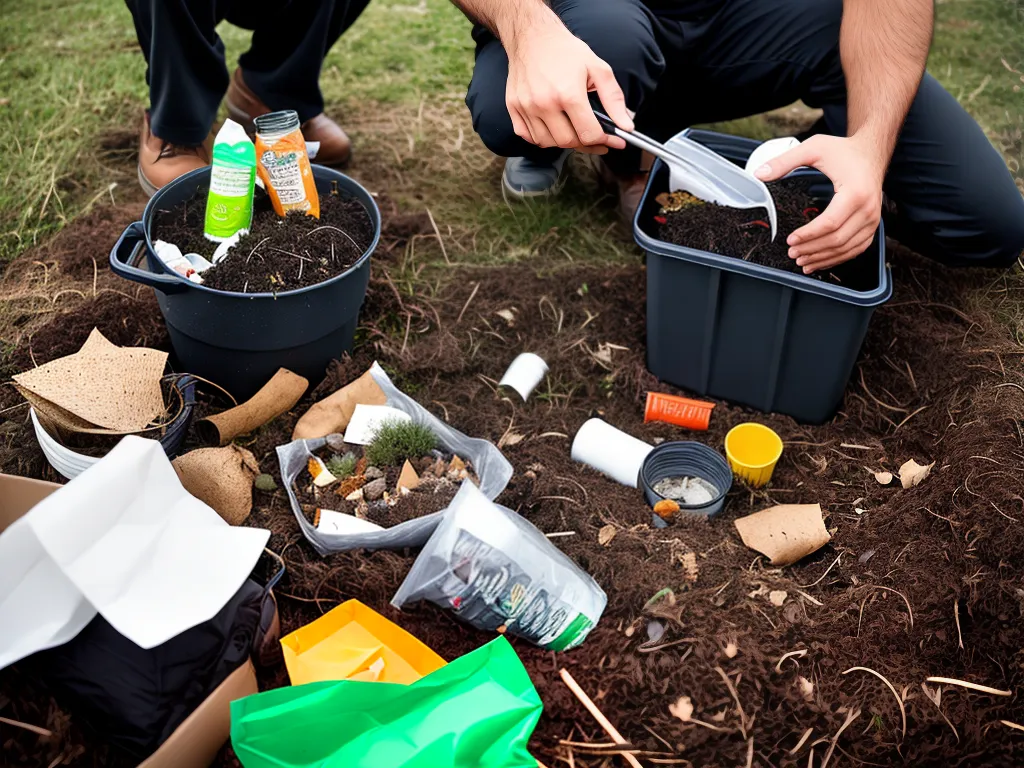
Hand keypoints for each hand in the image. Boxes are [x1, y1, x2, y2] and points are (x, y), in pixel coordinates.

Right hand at [505, 16, 631, 153]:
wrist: (533, 36)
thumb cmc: (566, 51)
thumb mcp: (598, 69)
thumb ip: (614, 100)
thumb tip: (626, 126)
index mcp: (568, 94)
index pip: (588, 134)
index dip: (604, 140)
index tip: (612, 140)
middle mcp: (544, 103)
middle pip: (567, 142)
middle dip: (584, 141)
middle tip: (593, 134)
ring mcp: (526, 107)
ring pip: (547, 143)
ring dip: (562, 140)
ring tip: (572, 127)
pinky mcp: (513, 107)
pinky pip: (528, 136)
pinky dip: (541, 137)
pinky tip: (551, 126)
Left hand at [754, 134, 884, 273]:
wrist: (871, 152)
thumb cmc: (844, 151)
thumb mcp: (813, 148)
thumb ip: (785, 161)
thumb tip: (759, 174)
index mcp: (855, 192)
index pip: (830, 223)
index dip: (808, 235)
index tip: (790, 240)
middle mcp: (868, 209)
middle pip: (837, 239)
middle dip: (812, 249)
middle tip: (792, 253)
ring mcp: (873, 219)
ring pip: (847, 248)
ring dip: (823, 258)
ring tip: (802, 261)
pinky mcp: (872, 225)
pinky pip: (856, 248)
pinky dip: (837, 258)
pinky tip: (820, 261)